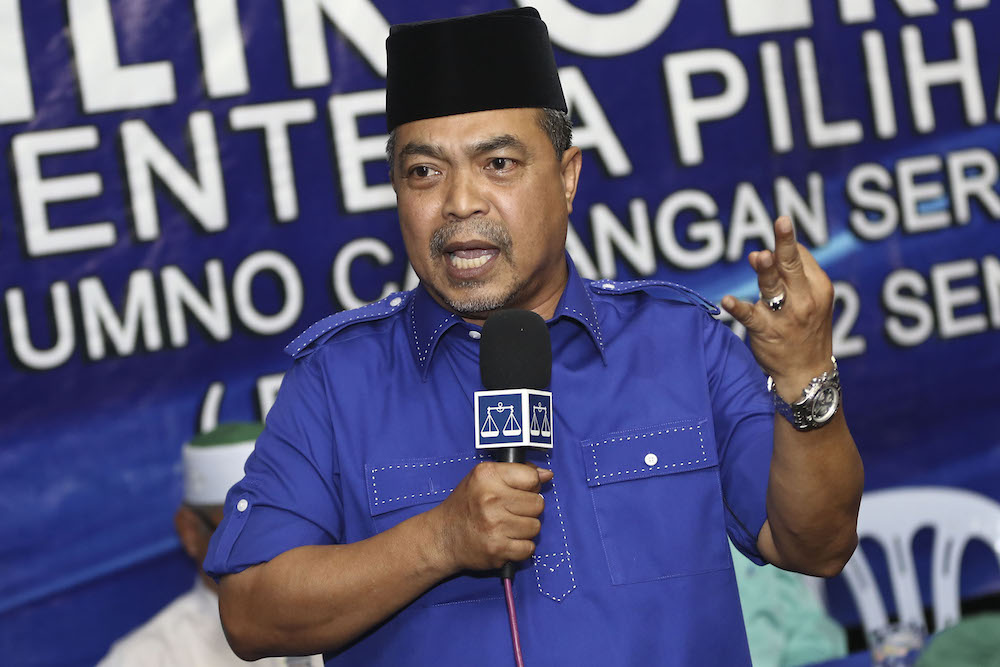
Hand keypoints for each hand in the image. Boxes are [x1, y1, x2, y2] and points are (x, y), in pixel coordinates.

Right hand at [429, 461, 551, 572]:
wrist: (443, 537)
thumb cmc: (466, 505)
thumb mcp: (484, 478)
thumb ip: (516, 472)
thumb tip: (547, 475)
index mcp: (487, 476)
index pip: (532, 478)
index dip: (530, 486)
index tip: (519, 491)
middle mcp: (490, 499)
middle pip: (538, 504)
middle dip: (528, 509)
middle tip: (510, 511)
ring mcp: (494, 525)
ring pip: (535, 527)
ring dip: (524, 529)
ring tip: (507, 526)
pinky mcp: (497, 549)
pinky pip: (528, 548)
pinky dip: (520, 547)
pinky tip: (506, 541)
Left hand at [721, 216, 834, 400]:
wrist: (808, 374)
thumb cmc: (806, 329)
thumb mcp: (812, 300)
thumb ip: (794, 275)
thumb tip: (768, 251)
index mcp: (819, 287)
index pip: (800, 257)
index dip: (786, 245)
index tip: (779, 227)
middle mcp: (805, 299)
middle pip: (792, 266)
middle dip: (786, 243)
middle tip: (782, 221)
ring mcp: (786, 316)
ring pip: (773, 287)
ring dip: (766, 272)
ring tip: (758, 257)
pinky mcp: (766, 331)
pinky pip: (750, 317)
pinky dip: (738, 308)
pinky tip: (728, 301)